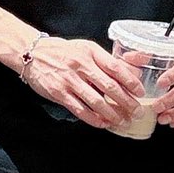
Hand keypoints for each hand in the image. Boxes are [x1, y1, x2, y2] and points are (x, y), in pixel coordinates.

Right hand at [24, 37, 144, 129]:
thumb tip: (133, 73)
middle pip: (109, 87)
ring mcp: (69, 80)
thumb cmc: (64, 52)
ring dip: (112, 114)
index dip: (131, 82)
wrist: (32, 53)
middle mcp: (81, 65)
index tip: (140, 92)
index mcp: (91, 52)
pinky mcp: (59, 93)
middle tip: (137, 112)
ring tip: (123, 121)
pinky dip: (93, 119)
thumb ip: (107, 61)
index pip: (116, 67)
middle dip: (126, 102)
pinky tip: (103, 123)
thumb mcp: (86, 49)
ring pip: (96, 101)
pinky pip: (80, 109)